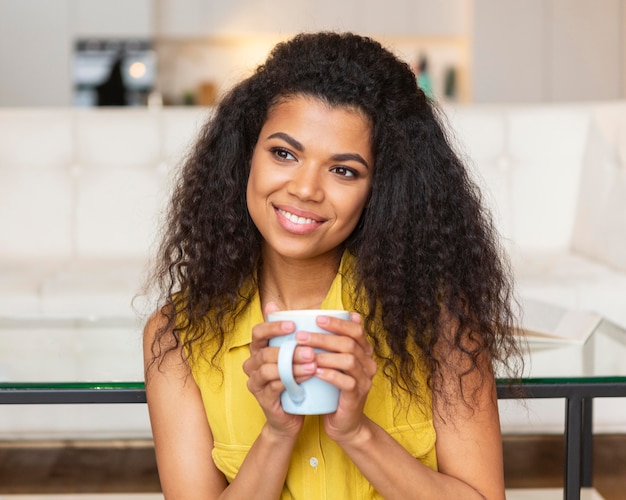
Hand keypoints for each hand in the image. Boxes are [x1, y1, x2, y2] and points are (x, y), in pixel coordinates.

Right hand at [242, 302, 314, 437]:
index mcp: (258, 350)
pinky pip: (275, 386)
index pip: (258, 333)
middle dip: (290, 350)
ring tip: (313, 364)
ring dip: (293, 365)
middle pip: (265, 352)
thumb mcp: (292, 355)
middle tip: (311, 350)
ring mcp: (255, 382)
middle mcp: (252, 365)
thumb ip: (290, 333)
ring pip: (270, 369)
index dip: (273, 327)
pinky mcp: (263, 399)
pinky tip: (308, 376)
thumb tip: (280, 304)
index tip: (294, 325)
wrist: (291, 416)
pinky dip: (292, 380)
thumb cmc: (293, 379)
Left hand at [296, 313, 376, 442]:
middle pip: (349, 343)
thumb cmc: (334, 389)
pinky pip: (346, 382)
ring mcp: (365, 380)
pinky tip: (315, 372)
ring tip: (304, 353)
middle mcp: (368, 364)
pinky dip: (330, 375)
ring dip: (324, 355)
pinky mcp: (357, 396)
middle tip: (301, 336)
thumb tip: (315, 316)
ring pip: (348, 360)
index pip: (356, 330)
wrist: (344, 423)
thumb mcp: (333, 363)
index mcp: (364, 352)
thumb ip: (329, 344)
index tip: (316, 318)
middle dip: (323, 338)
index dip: (337, 323)